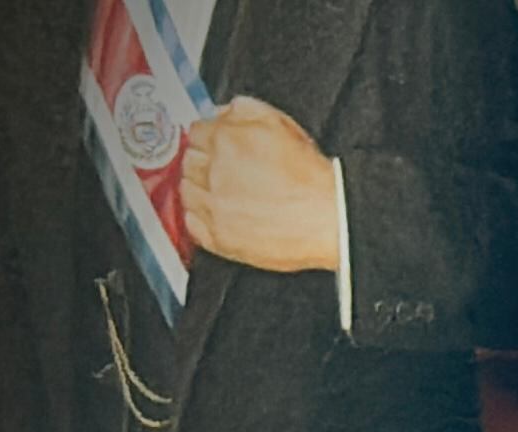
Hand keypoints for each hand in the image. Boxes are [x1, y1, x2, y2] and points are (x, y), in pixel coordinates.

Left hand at [179, 97, 341, 272]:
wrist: (331, 220)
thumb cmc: (312, 179)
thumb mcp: (284, 125)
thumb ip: (246, 109)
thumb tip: (223, 111)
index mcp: (226, 141)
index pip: (196, 132)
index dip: (211, 139)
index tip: (220, 148)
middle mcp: (214, 172)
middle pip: (189, 161)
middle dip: (205, 164)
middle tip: (229, 172)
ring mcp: (214, 206)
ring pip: (187, 191)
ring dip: (201, 190)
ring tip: (227, 194)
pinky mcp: (219, 237)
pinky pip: (192, 223)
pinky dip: (202, 218)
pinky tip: (222, 215)